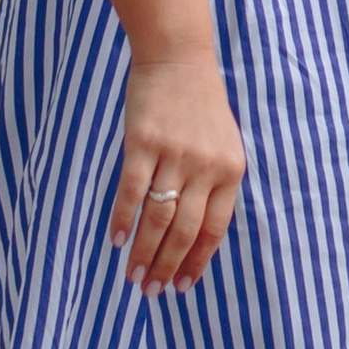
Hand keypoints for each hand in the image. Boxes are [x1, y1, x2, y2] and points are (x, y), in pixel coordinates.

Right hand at [111, 47, 245, 290]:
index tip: (182, 287)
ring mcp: (174, 155)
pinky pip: (131, 191)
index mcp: (231, 170)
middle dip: (166, 266)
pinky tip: (117, 240)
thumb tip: (195, 237)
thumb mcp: (223, 145)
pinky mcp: (143, 143)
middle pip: (185, 231)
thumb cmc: (200, 106)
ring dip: (144, 252)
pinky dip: (123, 219)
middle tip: (151, 291)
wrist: (178, 58)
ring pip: (158, 218)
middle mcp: (206, 167)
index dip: (197, 262)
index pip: (214, 230)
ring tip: (133, 276)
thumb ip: (214, 185)